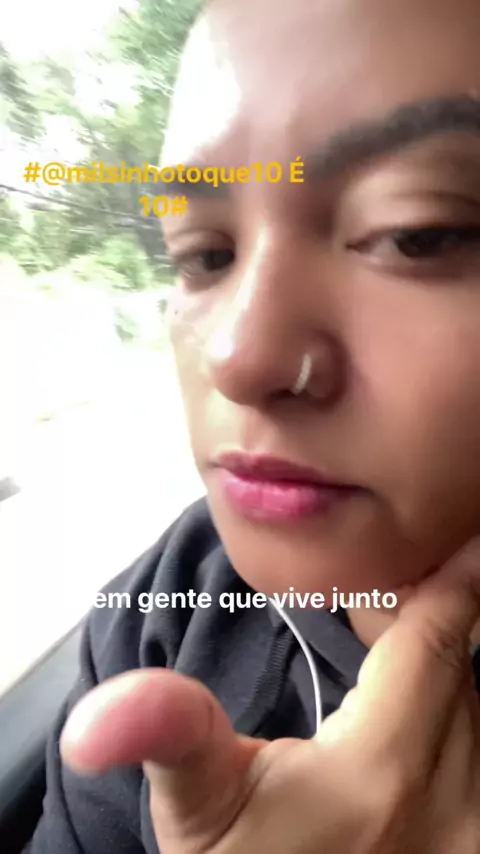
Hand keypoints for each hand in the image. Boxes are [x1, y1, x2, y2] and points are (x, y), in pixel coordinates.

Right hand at [61, 538, 479, 853]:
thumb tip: (96, 717)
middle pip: (455, 667)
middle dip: (418, 619)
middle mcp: (458, 801)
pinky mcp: (473, 841)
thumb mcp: (197, 817)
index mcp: (385, 771)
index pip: (437, 641)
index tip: (461, 533)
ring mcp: (475, 828)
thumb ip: (168, 739)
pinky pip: (476, 748)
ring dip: (435, 666)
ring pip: (472, 706)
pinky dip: (446, 706)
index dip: (453, 579)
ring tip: (382, 641)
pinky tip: (405, 704)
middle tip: (365, 592)